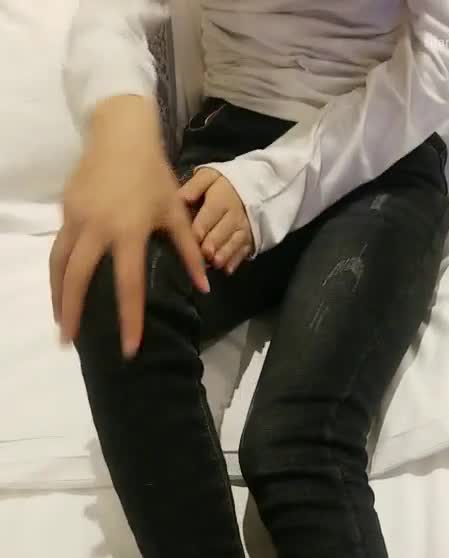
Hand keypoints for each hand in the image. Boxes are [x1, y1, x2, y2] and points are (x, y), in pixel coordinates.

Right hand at [50, 96, 208, 357]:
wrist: (120, 133)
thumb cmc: (153, 174)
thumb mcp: (176, 212)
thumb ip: (189, 253)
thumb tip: (204, 288)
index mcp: (129, 232)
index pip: (128, 285)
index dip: (129, 320)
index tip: (128, 349)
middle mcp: (97, 228)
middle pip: (79, 279)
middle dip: (72, 313)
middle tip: (69, 343)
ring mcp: (77, 218)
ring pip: (60, 264)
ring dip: (57, 296)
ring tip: (60, 322)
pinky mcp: (66, 210)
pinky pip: (59, 248)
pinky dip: (57, 272)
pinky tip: (60, 289)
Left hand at [179, 169, 253, 273]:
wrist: (254, 188)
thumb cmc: (224, 185)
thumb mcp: (208, 176)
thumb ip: (194, 187)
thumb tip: (180, 198)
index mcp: (221, 199)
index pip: (208, 216)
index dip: (198, 228)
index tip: (189, 238)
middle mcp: (234, 216)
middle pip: (221, 233)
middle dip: (211, 244)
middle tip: (203, 254)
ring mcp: (243, 229)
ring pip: (233, 244)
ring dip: (223, 255)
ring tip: (214, 263)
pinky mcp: (249, 240)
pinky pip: (243, 252)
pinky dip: (234, 261)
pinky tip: (226, 269)